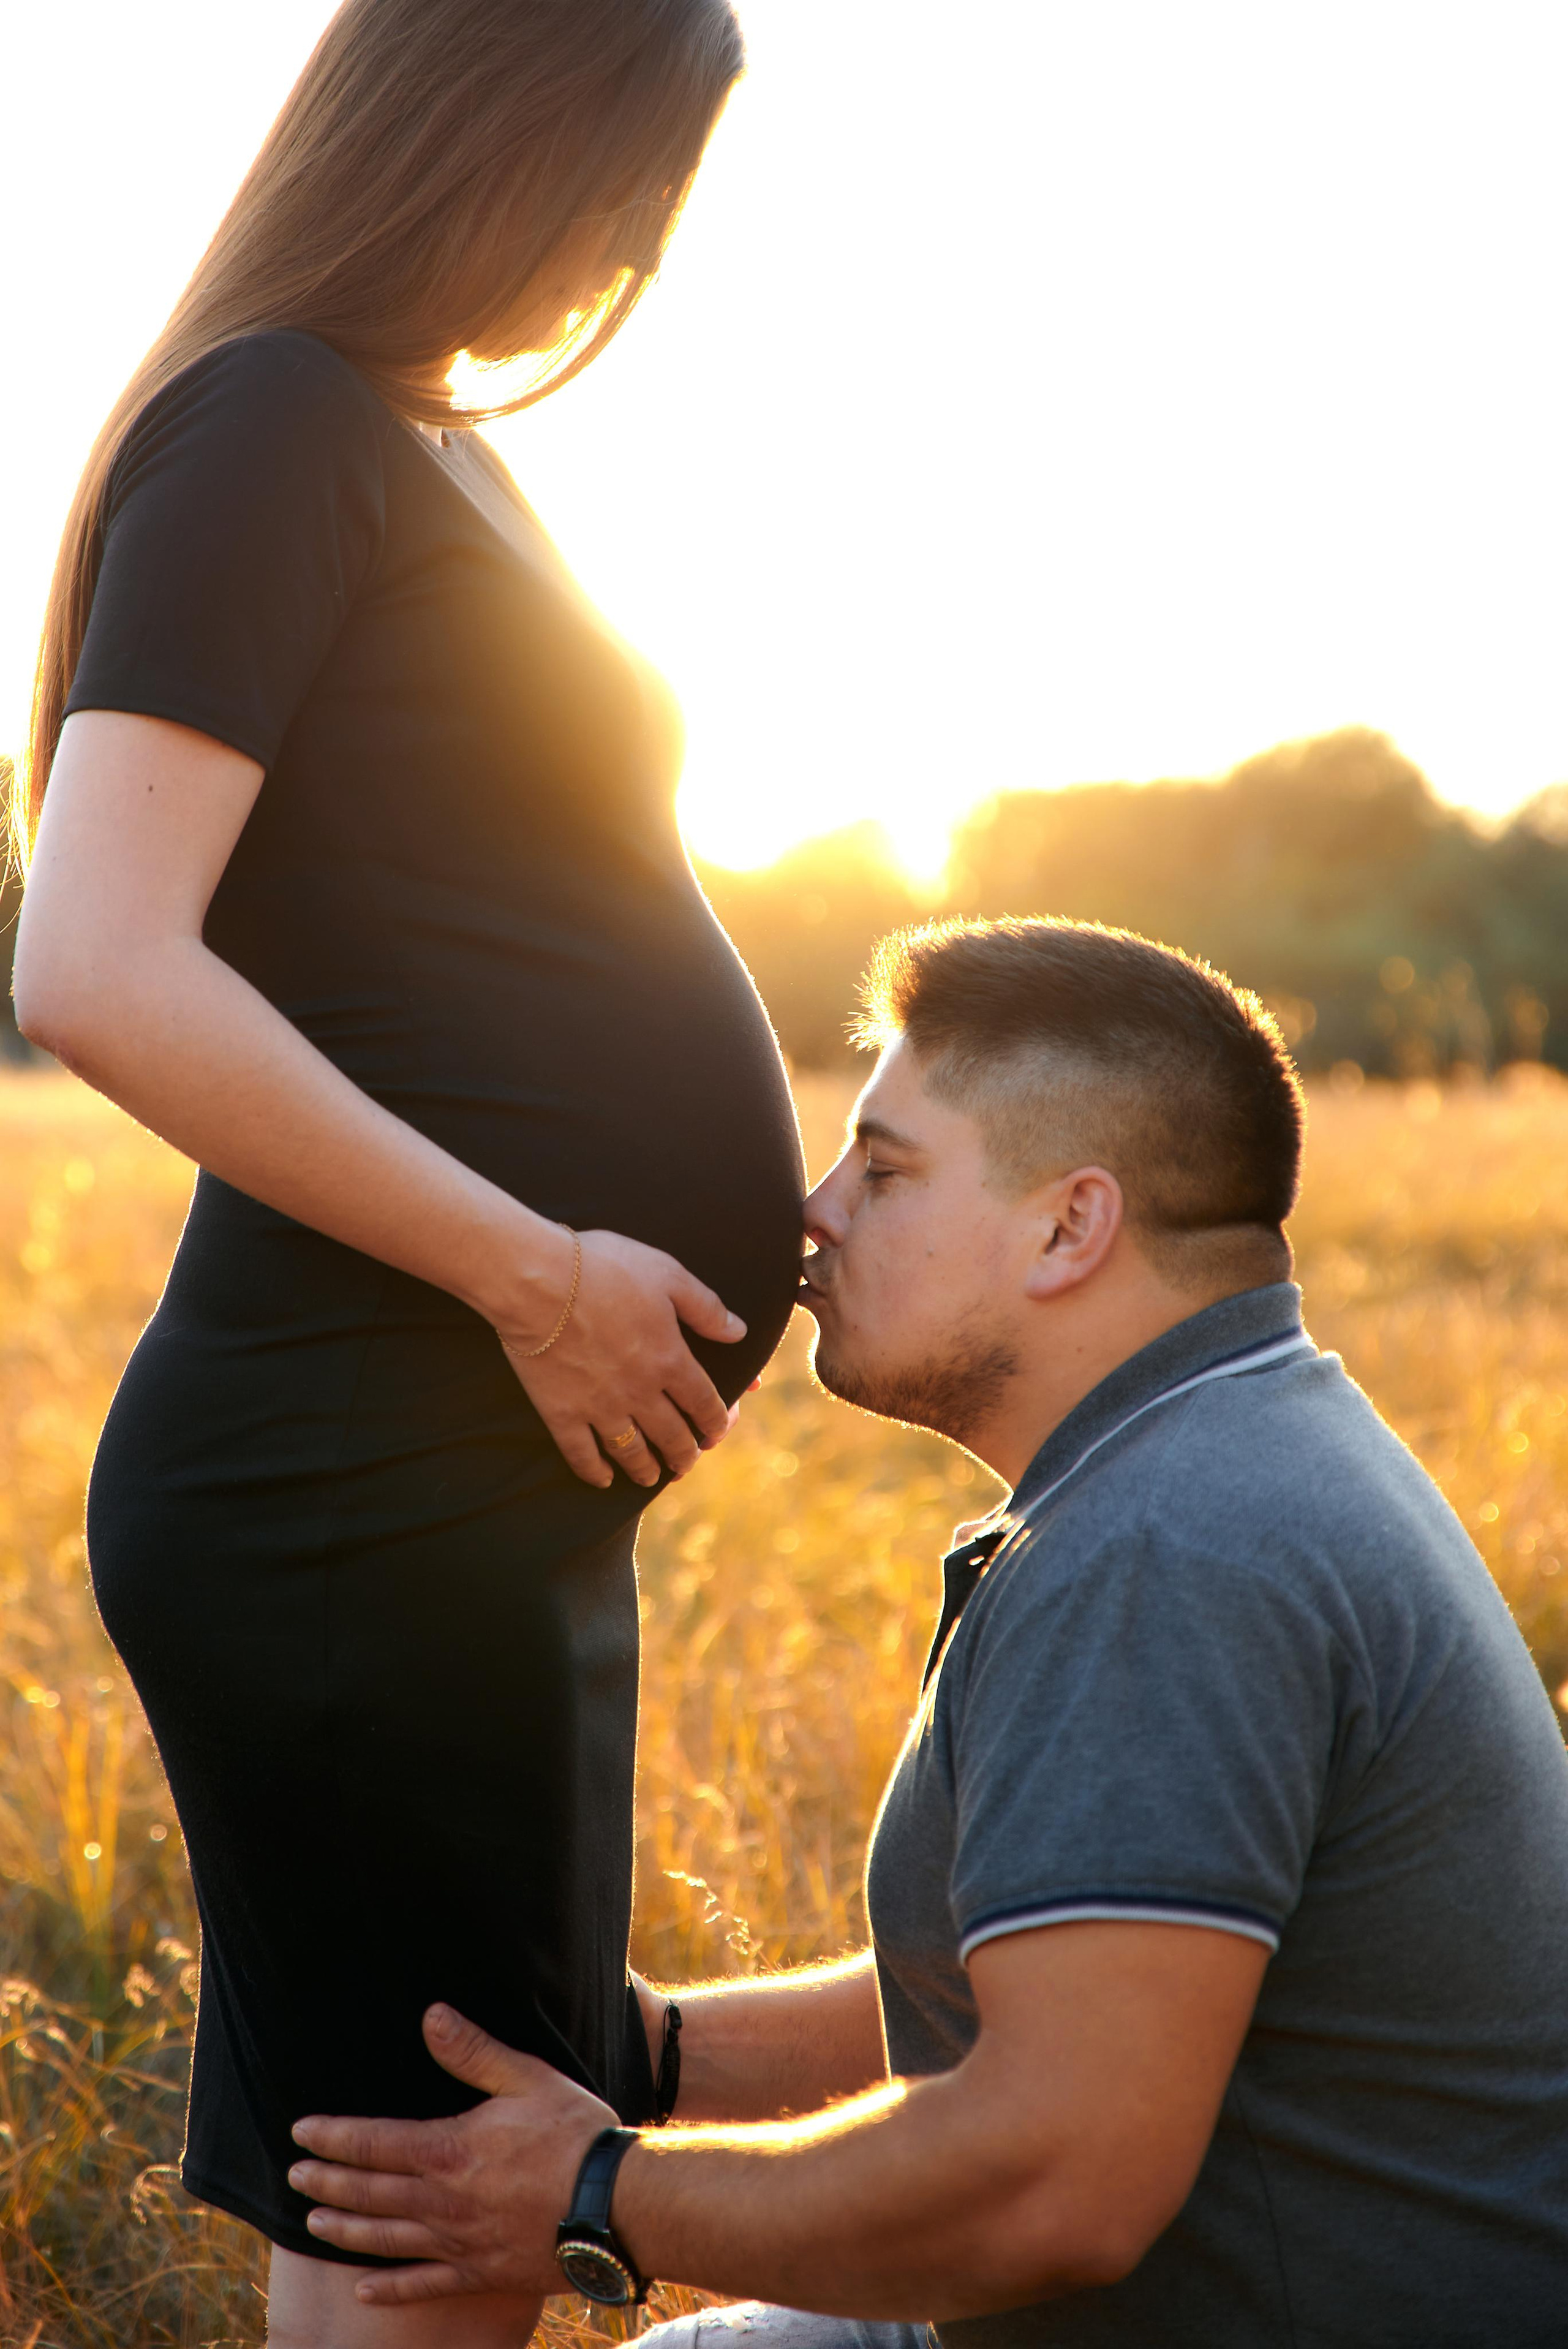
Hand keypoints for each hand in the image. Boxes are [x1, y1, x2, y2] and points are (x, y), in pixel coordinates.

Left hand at [289, 2005, 613, 2306]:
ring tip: (313, 2221)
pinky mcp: (481, 2273)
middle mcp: (443, 2201)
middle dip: (328, 2180)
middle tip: (293, 2175)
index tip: (301, 2132)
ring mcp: (459, 2243)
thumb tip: (432, 2016)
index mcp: (450, 2150)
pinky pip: (424, 2286)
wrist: (615, 2204)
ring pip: (386, 2239)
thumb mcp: (527, 2078)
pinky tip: (364, 2291)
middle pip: (370, 2191)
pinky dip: (390, 2289)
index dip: (334, 2136)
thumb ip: (474, 2052)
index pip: (374, 2142)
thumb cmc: (575, 2135)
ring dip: (345, 2230)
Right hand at [497, 1227, 746, 1489]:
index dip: (715, 1422)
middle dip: (684, 1454)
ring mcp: (600, 1407)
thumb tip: (739, 1332)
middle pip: (671, 1435)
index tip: (717, 1433)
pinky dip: (594, 1472)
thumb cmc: (605, 1268)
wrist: (539, 1281)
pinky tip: (603, 1480)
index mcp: (670, 1360)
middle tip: (686, 1463)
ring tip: (652, 1477)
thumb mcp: (667, 1274)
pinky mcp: (562, 1413)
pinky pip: (582, 1454)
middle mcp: (640, 1392)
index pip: (703, 1403)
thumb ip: (706, 1307)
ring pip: (631, 1452)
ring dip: (646, 1469)